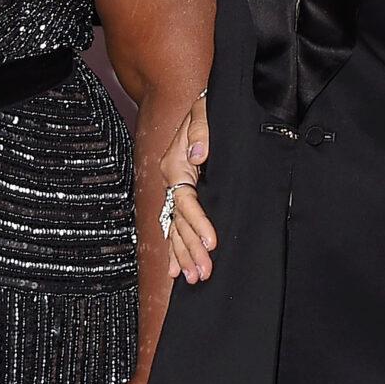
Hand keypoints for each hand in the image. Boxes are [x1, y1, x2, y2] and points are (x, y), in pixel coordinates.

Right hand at [157, 92, 215, 282]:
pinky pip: (175, 226)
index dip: (198, 223)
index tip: (212, 242)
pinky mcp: (182, 196)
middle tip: (204, 273)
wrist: (203, 105)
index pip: (186, 200)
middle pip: (180, 221)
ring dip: (184, 255)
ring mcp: (175, 190)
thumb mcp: (205, 110)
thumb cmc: (207, 108)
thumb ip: (201, 131)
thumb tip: (198, 155)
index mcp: (175, 164)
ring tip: (194, 278)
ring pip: (176, 228)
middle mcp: (172, 180)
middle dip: (191, 249)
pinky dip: (175, 249)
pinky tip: (176, 270)